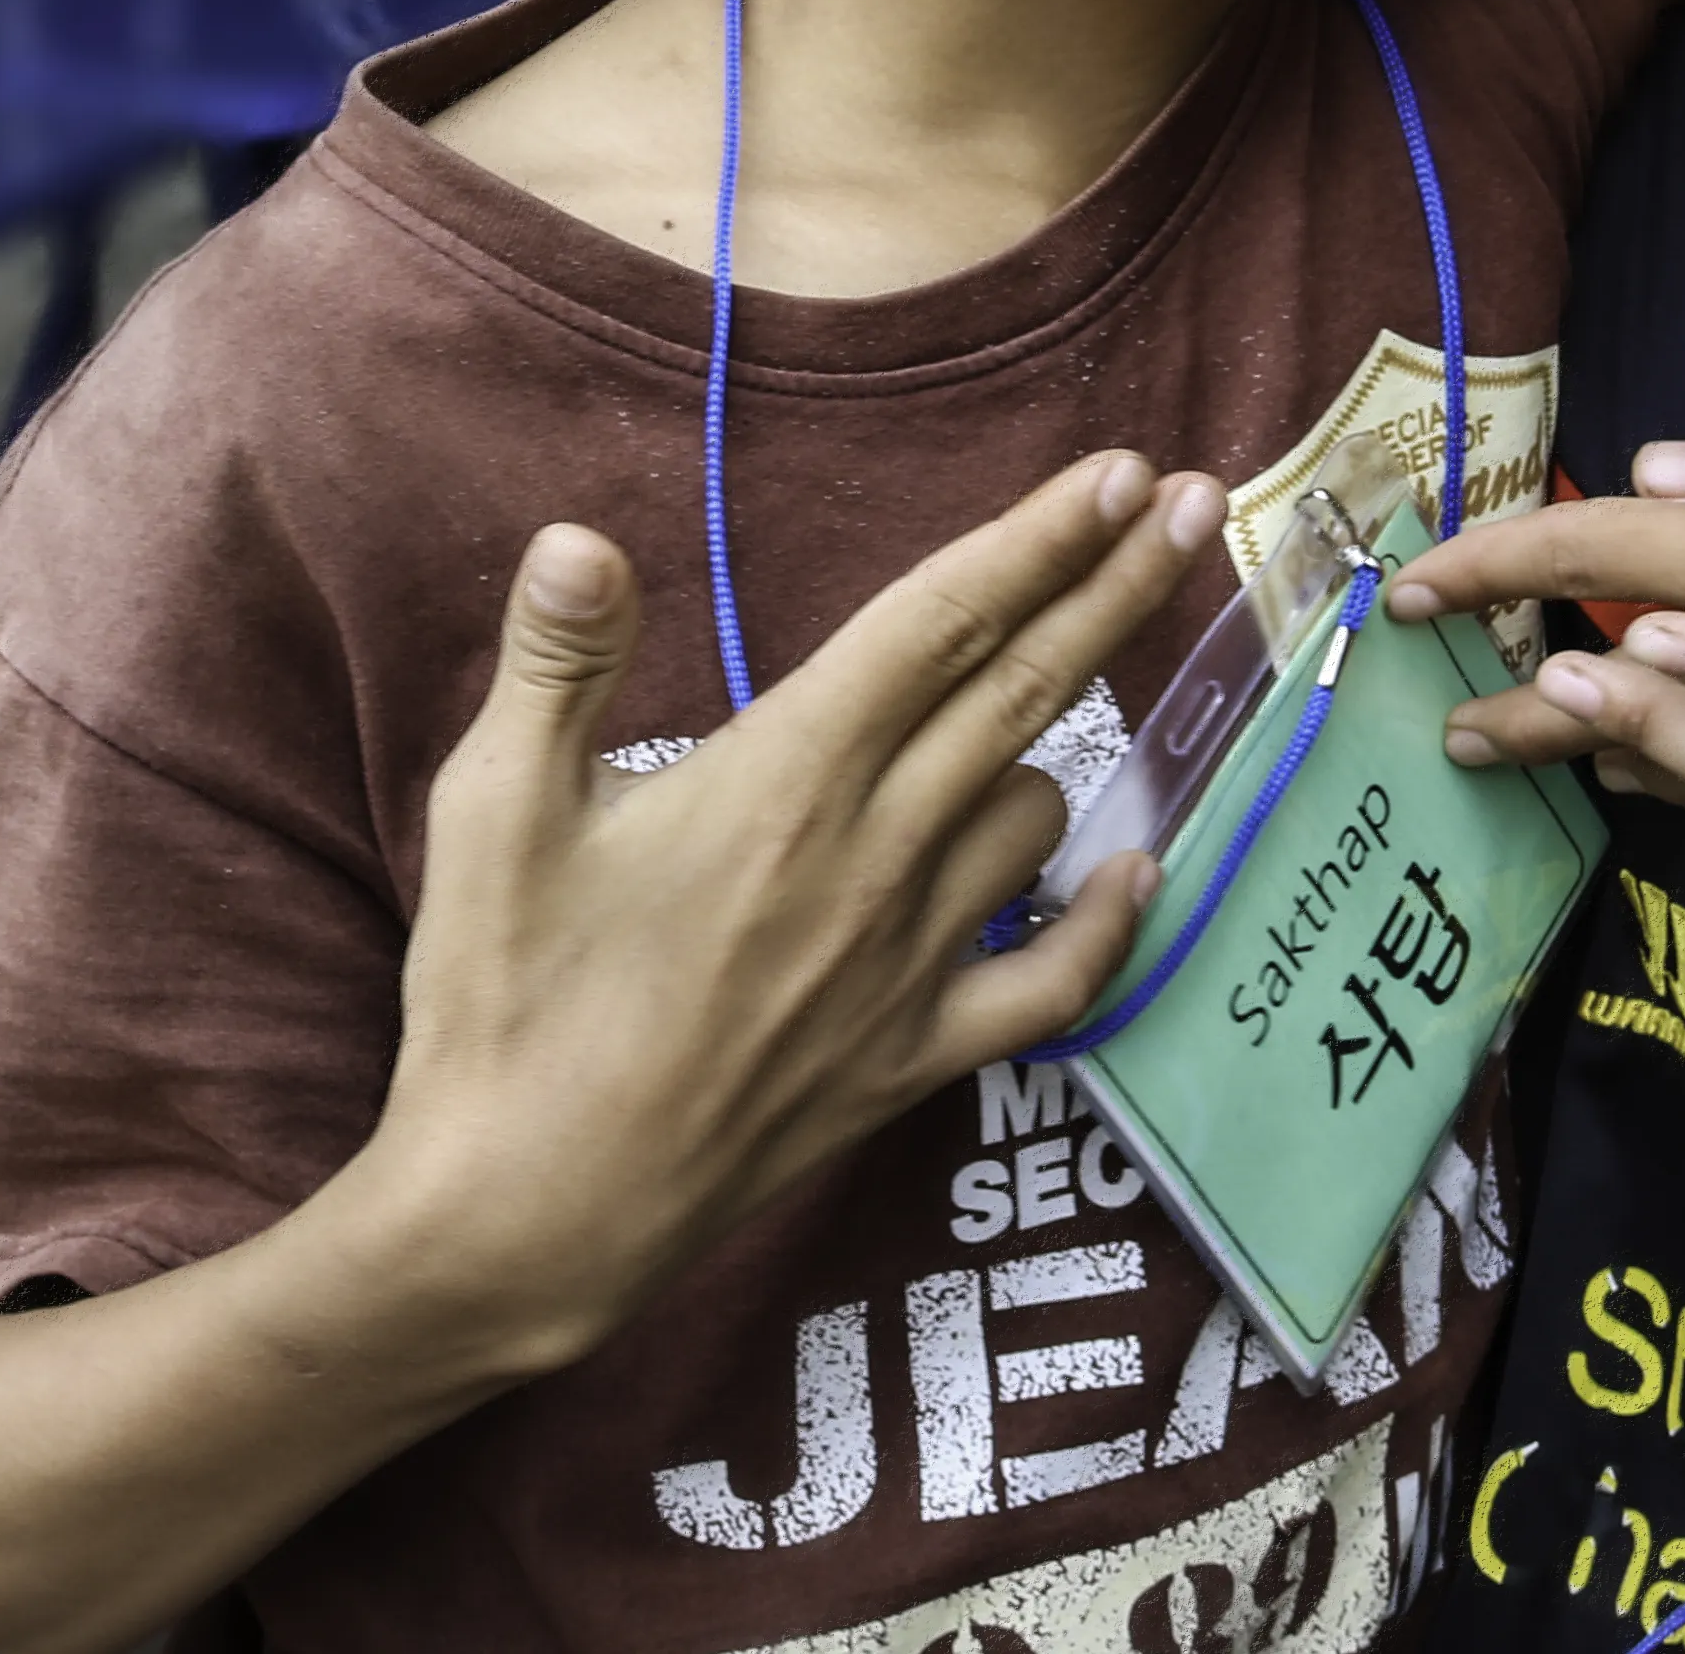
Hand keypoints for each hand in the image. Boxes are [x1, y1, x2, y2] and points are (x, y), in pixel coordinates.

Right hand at [358, 453, 1219, 1370]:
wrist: (528, 1212)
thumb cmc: (501, 1003)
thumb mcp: (493, 810)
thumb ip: (555, 663)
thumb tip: (578, 537)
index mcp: (784, 777)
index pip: (941, 623)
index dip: (1036, 537)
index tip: (1117, 472)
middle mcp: (874, 856)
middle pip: (1023, 690)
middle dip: (1112, 586)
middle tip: (1191, 503)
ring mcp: (908, 964)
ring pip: (1037, 812)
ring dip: (1075, 733)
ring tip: (1090, 668)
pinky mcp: (911, 1060)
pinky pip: (1052, 985)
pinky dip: (1104, 922)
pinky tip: (1134, 873)